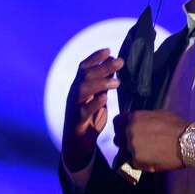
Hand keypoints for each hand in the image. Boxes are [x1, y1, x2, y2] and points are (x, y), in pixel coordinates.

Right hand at [62, 49, 123, 171]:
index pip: (84, 67)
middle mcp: (74, 93)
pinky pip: (84, 110)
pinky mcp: (77, 120)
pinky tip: (105, 98)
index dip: (95, 57)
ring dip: (100, 83)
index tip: (109, 50)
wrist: (76, 143)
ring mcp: (74, 106)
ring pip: (83, 89)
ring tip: (117, 82)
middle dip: (103, 67)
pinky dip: (94, 104)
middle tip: (120, 62)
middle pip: (86, 75)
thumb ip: (102, 84)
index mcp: (78, 86)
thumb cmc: (88, 118)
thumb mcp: (96, 98)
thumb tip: (112, 65)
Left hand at [114, 110, 189, 172]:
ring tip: (145, 154)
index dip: (122, 127)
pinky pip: (132, 163)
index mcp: (133, 118)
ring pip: (124, 151)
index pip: (117, 122)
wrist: (187, 142)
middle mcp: (129, 131)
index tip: (126, 131)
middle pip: (119, 138)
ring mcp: (131, 146)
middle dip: (125, 141)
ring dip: (131, 153)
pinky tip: (149, 161)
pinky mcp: (136, 161)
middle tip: (138, 145)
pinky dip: (138, 163)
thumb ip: (144, 118)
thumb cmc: (176, 126)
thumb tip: (139, 122)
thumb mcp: (158, 114)